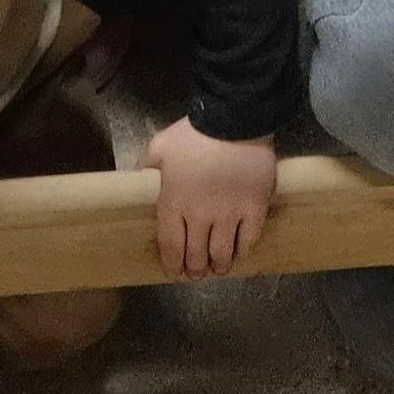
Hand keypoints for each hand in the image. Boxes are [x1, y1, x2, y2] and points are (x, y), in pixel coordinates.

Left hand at [141, 117, 274, 277]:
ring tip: (218, 268)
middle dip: (195, 270)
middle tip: (197, 273)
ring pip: (222, 255)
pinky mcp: (255, 210)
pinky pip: (248, 241)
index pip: (171, 247)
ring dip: (219, 266)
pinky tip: (238, 251)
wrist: (233, 120)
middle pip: (197, 256)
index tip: (176, 272)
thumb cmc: (194, 134)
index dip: (173, 265)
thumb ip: (146, 166)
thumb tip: (139, 179)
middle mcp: (200, 217)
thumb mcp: (159, 146)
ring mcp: (229, 215)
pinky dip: (242, 251)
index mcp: (173, 204)